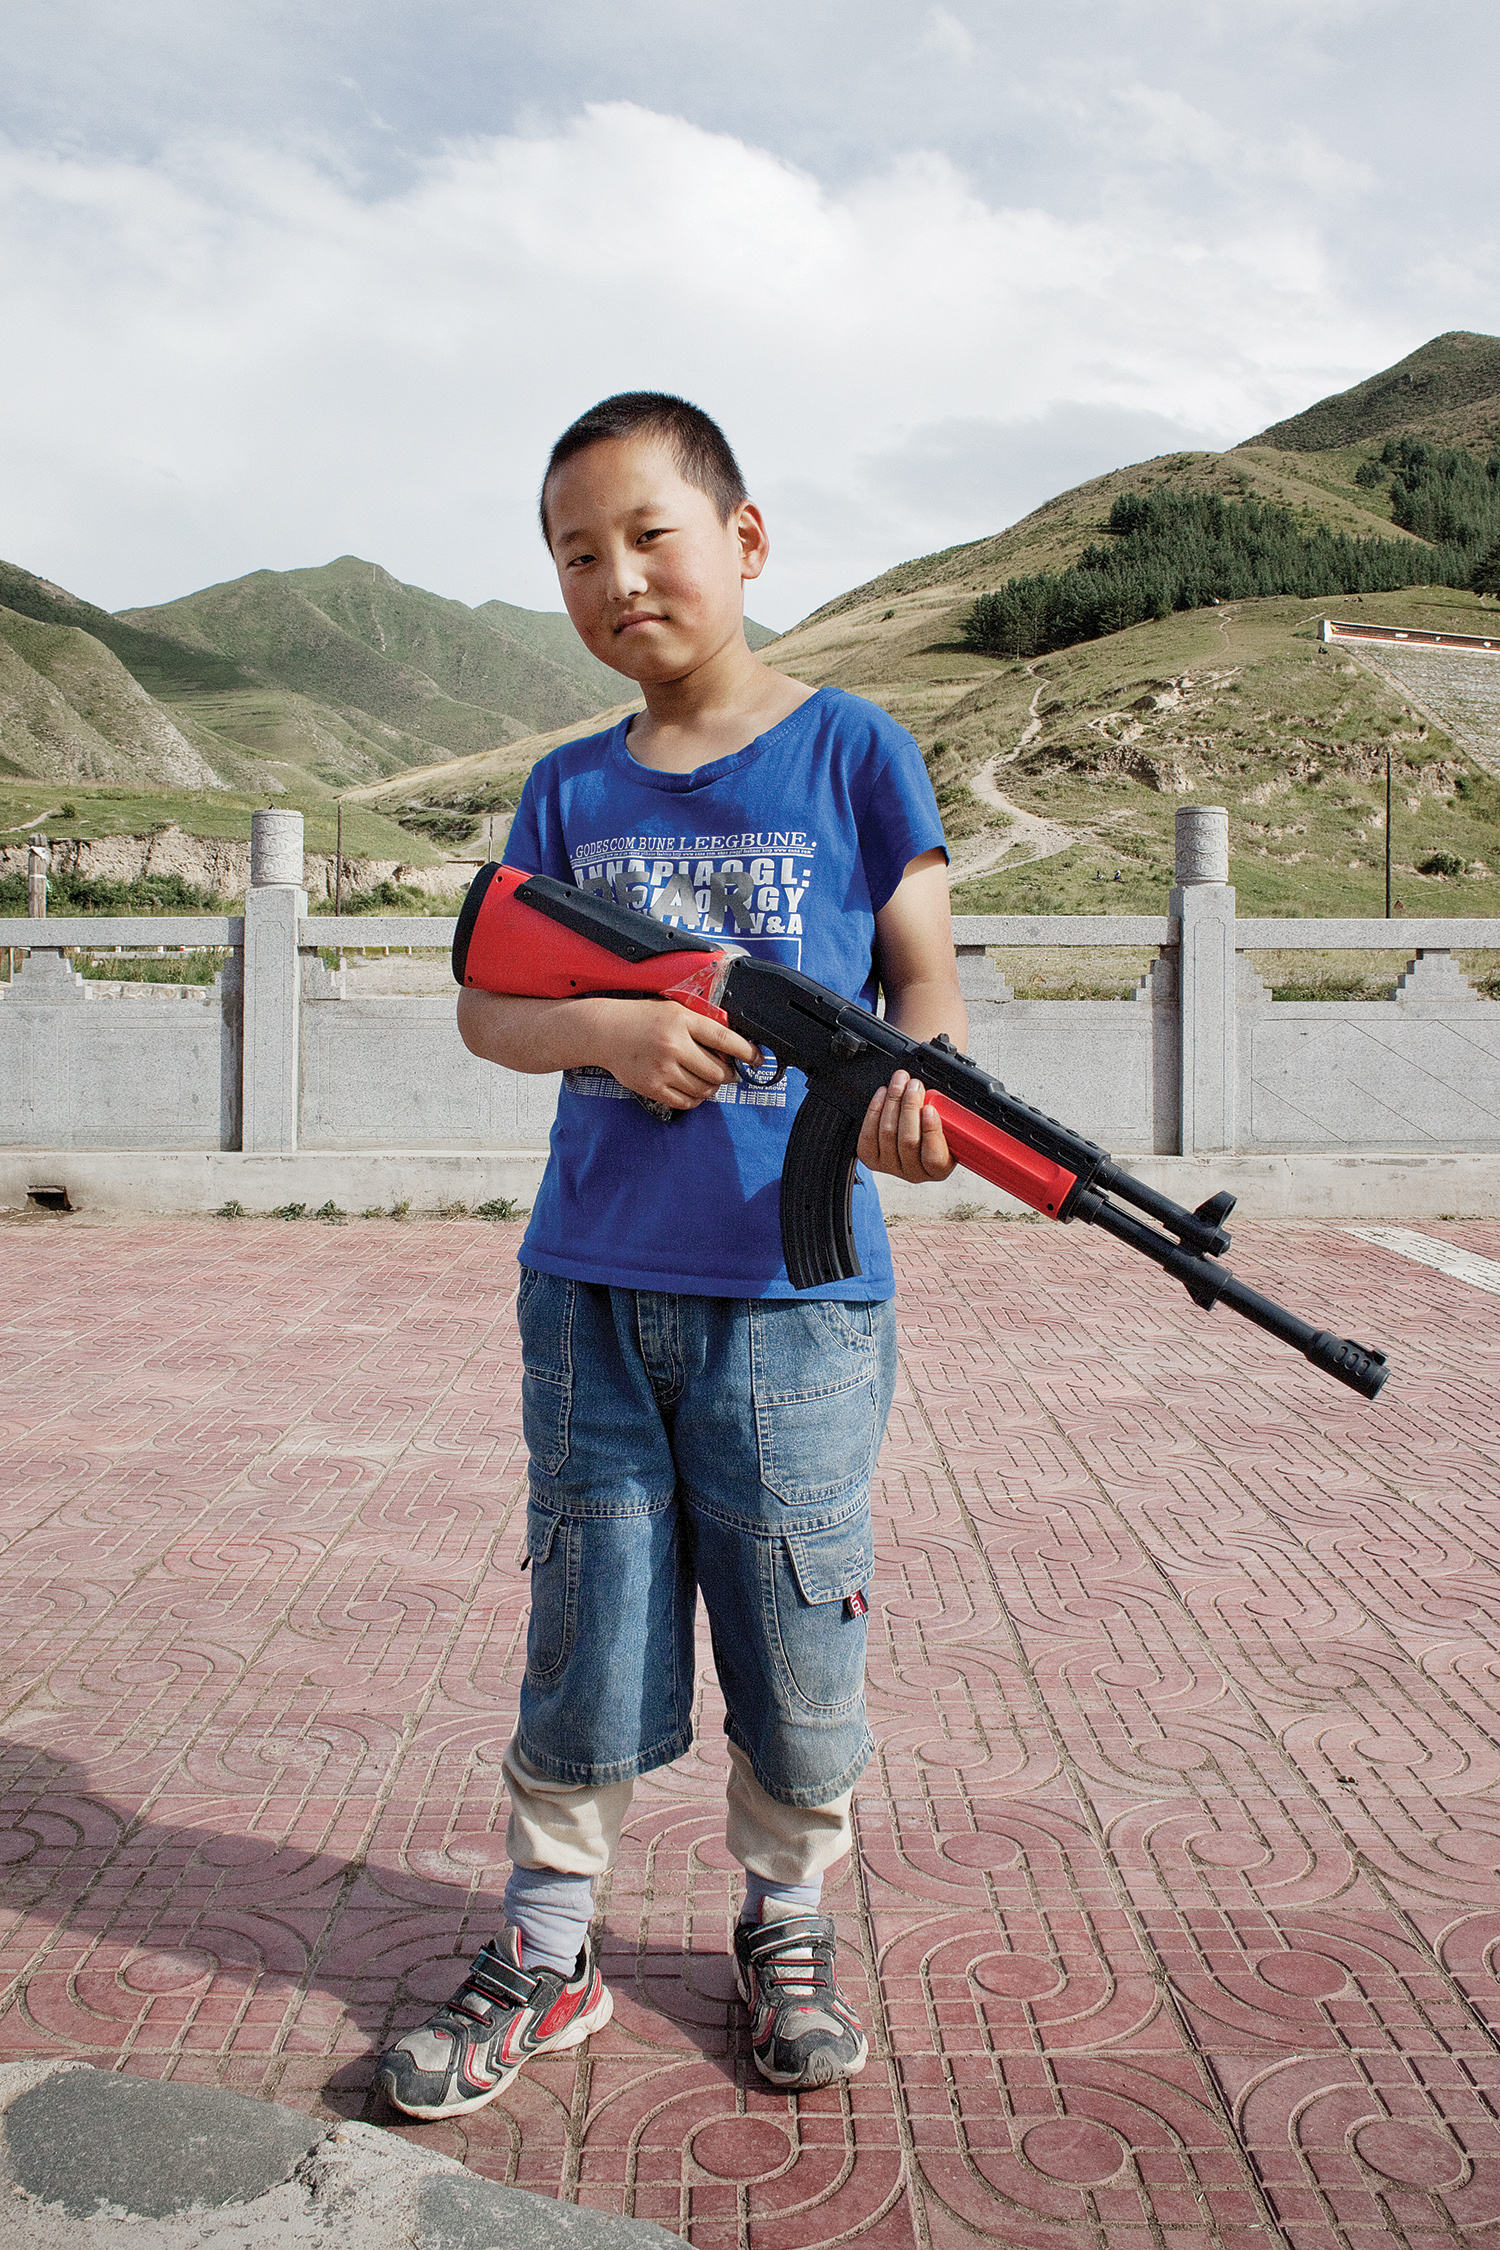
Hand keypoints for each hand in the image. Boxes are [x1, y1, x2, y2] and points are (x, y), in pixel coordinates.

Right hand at [603, 999, 761, 1111]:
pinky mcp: (653, 1087)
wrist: (605, 1032)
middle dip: (728, 1073)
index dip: (746, 1052)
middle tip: (727, 1070)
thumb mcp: (674, 1011)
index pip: (724, 1039)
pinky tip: (691, 1087)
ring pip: (705, 1089)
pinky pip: (687, 1102)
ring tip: (706, 1078)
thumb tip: (731, 1046)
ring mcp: (662, 1069)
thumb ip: (701, 1025)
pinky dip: (695, 1098)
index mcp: (682, 1022)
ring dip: (712, 1087)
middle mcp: (673, 1046)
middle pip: (718, 1071)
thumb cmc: (641, 1019)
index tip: (758, 1059)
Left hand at [857, 1070, 955, 1181]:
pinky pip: (869, 1134)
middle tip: (913, 1085)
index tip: (930, 1108)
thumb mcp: (951, 1129)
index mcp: (938, 1169)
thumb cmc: (937, 1134)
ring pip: (888, 1133)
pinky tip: (883, 1094)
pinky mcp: (871, 1159)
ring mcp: (890, 1166)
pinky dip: (875, 1110)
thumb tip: (936, 1097)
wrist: (915, 1142)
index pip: (934, 1157)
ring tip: (899, 1082)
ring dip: (893, 1101)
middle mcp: (913, 1173)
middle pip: (907, 1140)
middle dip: (910, 1107)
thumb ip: (947, 1118)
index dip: (931, 1131)